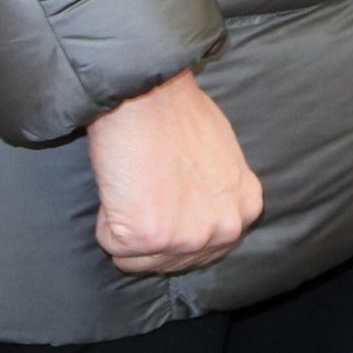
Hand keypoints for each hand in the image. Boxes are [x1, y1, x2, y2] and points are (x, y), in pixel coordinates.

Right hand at [85, 70, 263, 274]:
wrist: (148, 92)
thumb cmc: (178, 114)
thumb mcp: (223, 157)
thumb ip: (216, 193)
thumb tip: (195, 210)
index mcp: (245, 209)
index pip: (202, 246)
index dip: (172, 221)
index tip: (163, 192)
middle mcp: (224, 230)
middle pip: (171, 260)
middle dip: (149, 230)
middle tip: (146, 186)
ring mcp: (187, 237)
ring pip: (138, 259)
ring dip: (127, 224)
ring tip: (136, 182)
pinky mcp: (147, 238)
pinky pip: (110, 243)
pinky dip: (106, 217)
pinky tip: (122, 185)